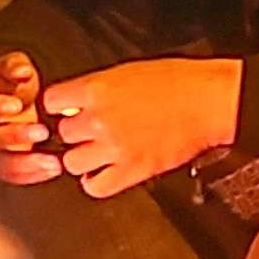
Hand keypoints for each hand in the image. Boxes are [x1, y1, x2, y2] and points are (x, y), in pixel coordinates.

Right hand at [0, 52, 63, 185]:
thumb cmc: (0, 82)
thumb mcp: (4, 66)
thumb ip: (14, 66)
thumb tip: (23, 71)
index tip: (16, 105)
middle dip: (14, 136)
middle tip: (42, 132)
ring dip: (26, 164)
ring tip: (53, 161)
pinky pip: (9, 176)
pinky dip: (31, 176)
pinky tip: (51, 170)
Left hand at [42, 58, 242, 199]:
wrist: (207, 102)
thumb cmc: (177, 82)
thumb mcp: (127, 71)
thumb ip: (96, 89)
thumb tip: (76, 102)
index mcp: (97, 89)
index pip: (51, 102)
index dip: (60, 106)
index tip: (66, 109)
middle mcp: (99, 119)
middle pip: (63, 133)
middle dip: (77, 132)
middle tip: (93, 129)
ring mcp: (114, 148)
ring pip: (73, 162)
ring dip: (83, 157)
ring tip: (98, 151)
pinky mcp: (132, 171)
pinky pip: (95, 187)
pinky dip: (96, 182)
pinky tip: (104, 171)